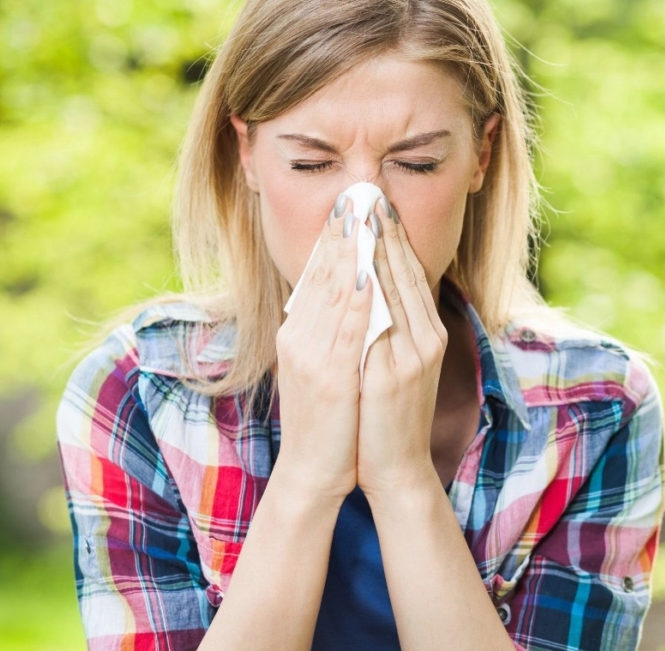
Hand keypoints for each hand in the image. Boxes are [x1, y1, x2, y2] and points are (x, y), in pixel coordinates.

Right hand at [272, 194, 371, 506]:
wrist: (314, 472)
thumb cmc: (328, 421)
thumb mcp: (323, 367)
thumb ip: (330, 331)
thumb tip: (347, 294)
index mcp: (298, 333)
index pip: (317, 274)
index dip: (333, 237)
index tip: (349, 203)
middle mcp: (299, 337)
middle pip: (322, 274)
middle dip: (342, 232)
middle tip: (356, 192)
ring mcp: (312, 356)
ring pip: (332, 292)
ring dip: (349, 251)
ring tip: (362, 216)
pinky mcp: (330, 377)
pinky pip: (345, 329)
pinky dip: (355, 297)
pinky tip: (365, 272)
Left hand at [356, 195, 448, 500]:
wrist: (395, 467)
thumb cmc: (386, 416)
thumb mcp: (393, 364)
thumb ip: (388, 326)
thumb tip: (370, 286)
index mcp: (427, 334)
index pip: (409, 273)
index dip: (392, 236)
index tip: (375, 203)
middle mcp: (426, 338)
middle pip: (405, 273)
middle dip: (385, 232)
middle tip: (368, 193)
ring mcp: (414, 356)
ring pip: (396, 291)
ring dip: (377, 250)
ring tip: (361, 216)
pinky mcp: (397, 374)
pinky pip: (384, 323)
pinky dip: (372, 292)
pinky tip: (358, 268)